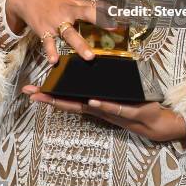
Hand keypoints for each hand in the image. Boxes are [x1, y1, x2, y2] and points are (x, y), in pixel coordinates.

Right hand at [6, 0, 109, 61]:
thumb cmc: (53, 0)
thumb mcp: (69, 0)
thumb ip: (86, 6)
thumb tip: (106, 9)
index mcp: (75, 4)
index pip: (95, 5)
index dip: (109, 10)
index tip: (122, 15)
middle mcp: (68, 12)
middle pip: (85, 14)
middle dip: (99, 20)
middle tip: (113, 28)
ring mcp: (56, 22)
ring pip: (70, 34)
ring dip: (80, 45)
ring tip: (89, 56)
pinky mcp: (44, 31)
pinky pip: (48, 43)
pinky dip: (51, 52)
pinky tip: (54, 61)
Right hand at [22, 84, 185, 142]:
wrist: (155, 121)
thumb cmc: (137, 104)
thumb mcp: (119, 89)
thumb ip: (107, 81)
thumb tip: (98, 64)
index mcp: (95, 101)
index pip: (71, 96)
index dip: (53, 93)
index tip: (37, 88)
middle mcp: (97, 107)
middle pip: (69, 102)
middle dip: (49, 98)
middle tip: (31, 94)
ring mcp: (107, 110)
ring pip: (84, 107)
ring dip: (67, 103)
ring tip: (49, 98)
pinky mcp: (123, 111)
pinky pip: (111, 108)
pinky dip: (101, 105)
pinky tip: (91, 101)